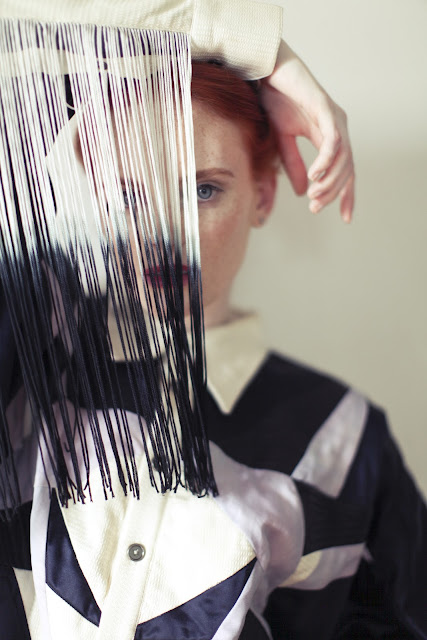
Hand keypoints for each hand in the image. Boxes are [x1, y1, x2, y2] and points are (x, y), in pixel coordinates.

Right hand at [261, 41, 354, 222]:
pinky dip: (326, 161)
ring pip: (343, 158)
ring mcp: (334, 117)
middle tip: (316, 209)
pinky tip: (315, 176)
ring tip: (315, 197)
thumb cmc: (275, 100)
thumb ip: (294, 166)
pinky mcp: (325, 109)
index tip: (345, 218)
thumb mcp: (282, 142)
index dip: (347, 195)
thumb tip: (304, 192)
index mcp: (328, 136)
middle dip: (334, 193)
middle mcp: (337, 127)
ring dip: (330, 181)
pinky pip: (333, 141)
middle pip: (347, 169)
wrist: (267, 72)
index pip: (345, 170)